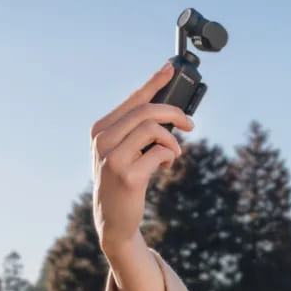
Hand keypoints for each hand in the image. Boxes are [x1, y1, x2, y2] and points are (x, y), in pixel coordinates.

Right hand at [90, 64, 195, 254]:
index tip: (171, 69)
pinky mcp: (127, 176)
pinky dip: (169, 157)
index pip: (132, 99)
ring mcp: (113, 157)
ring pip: (153, 129)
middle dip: (174, 114)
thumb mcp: (123, 153)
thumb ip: (137, 132)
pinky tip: (166, 166)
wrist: (113, 222)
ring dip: (172, 140)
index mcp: (101, 129)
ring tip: (174, 154)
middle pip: (146, 111)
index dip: (154, 82)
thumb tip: (170, 112)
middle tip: (189, 125)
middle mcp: (102, 140)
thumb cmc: (123, 183)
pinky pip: (159, 153)